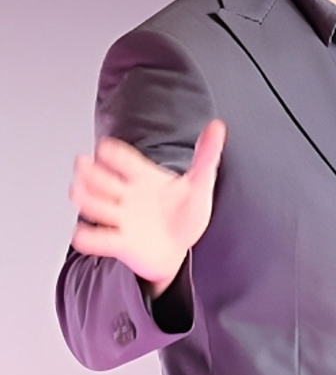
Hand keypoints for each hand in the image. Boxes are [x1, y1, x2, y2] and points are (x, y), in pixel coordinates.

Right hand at [69, 119, 226, 296]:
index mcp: (144, 176)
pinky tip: (84, 235)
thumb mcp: (201, 182)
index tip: (105, 148)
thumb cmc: (186, 213)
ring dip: (85, 198)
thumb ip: (206, 155)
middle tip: (83, 165)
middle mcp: (127, 195)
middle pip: (101, 179)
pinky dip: (89, 237)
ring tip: (80, 194)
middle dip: (90, 172)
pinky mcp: (120, 243)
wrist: (180, 249)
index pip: (124, 158)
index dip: (112, 153)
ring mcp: (121, 218)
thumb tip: (217, 126)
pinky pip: (98, 239)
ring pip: (95, 205)